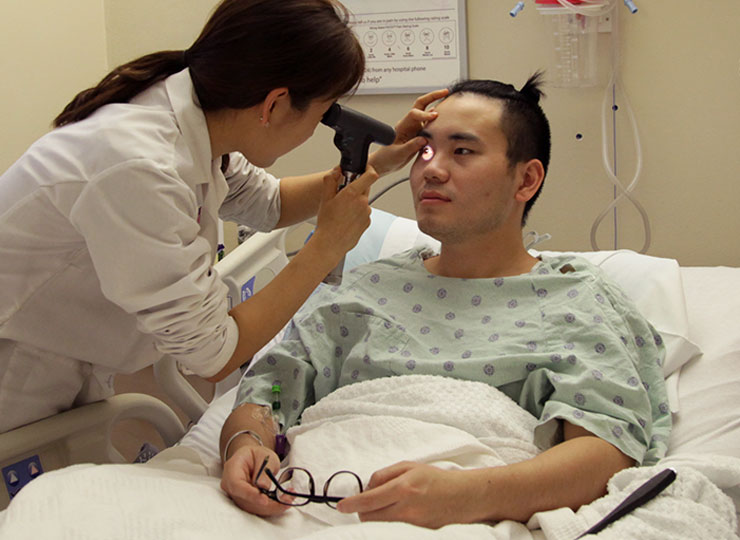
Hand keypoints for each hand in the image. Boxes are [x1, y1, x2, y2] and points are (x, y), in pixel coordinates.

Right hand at [220, 446, 287, 516]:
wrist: (252, 459)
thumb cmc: (257, 454)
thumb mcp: (264, 455)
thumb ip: (263, 469)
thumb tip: (263, 486)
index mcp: (232, 469)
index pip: (237, 486)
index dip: (250, 495)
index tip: (264, 500)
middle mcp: (231, 486)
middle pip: (246, 501)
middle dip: (268, 504)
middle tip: (287, 500)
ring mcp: (237, 496)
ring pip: (253, 508)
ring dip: (273, 507)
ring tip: (289, 500)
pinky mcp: (246, 502)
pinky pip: (259, 508)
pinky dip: (273, 507)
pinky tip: (285, 501)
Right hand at [310, 166, 376, 261]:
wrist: (330, 244)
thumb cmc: (327, 223)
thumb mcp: (325, 198)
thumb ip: (331, 180)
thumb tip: (337, 170)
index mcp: (352, 193)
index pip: (371, 175)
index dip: (369, 169)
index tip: (364, 168)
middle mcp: (363, 202)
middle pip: (365, 187)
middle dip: (356, 187)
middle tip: (343, 194)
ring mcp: (367, 213)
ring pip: (363, 201)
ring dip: (355, 201)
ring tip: (342, 211)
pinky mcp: (368, 222)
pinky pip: (364, 213)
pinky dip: (357, 213)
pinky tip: (346, 220)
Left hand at [336, 461, 476, 528]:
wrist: (463, 496)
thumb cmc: (436, 479)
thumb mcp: (409, 467)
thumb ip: (385, 475)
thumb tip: (367, 487)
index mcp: (404, 488)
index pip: (369, 500)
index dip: (351, 504)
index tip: (341, 506)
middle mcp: (407, 509)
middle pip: (370, 517)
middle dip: (362, 511)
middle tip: (366, 503)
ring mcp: (412, 524)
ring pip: (379, 526)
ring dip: (374, 517)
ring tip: (384, 506)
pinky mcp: (418, 534)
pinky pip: (393, 530)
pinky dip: (388, 522)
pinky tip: (395, 513)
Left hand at [368, 88, 449, 175]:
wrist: (384, 163)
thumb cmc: (388, 158)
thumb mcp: (399, 154)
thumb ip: (411, 146)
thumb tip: (424, 139)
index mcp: (402, 126)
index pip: (414, 114)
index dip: (425, 114)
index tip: (435, 116)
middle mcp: (409, 124)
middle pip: (420, 105)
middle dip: (432, 96)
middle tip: (445, 92)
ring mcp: (414, 129)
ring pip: (427, 113)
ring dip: (437, 106)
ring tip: (449, 102)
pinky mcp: (419, 135)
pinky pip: (430, 125)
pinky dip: (438, 121)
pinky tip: (445, 119)